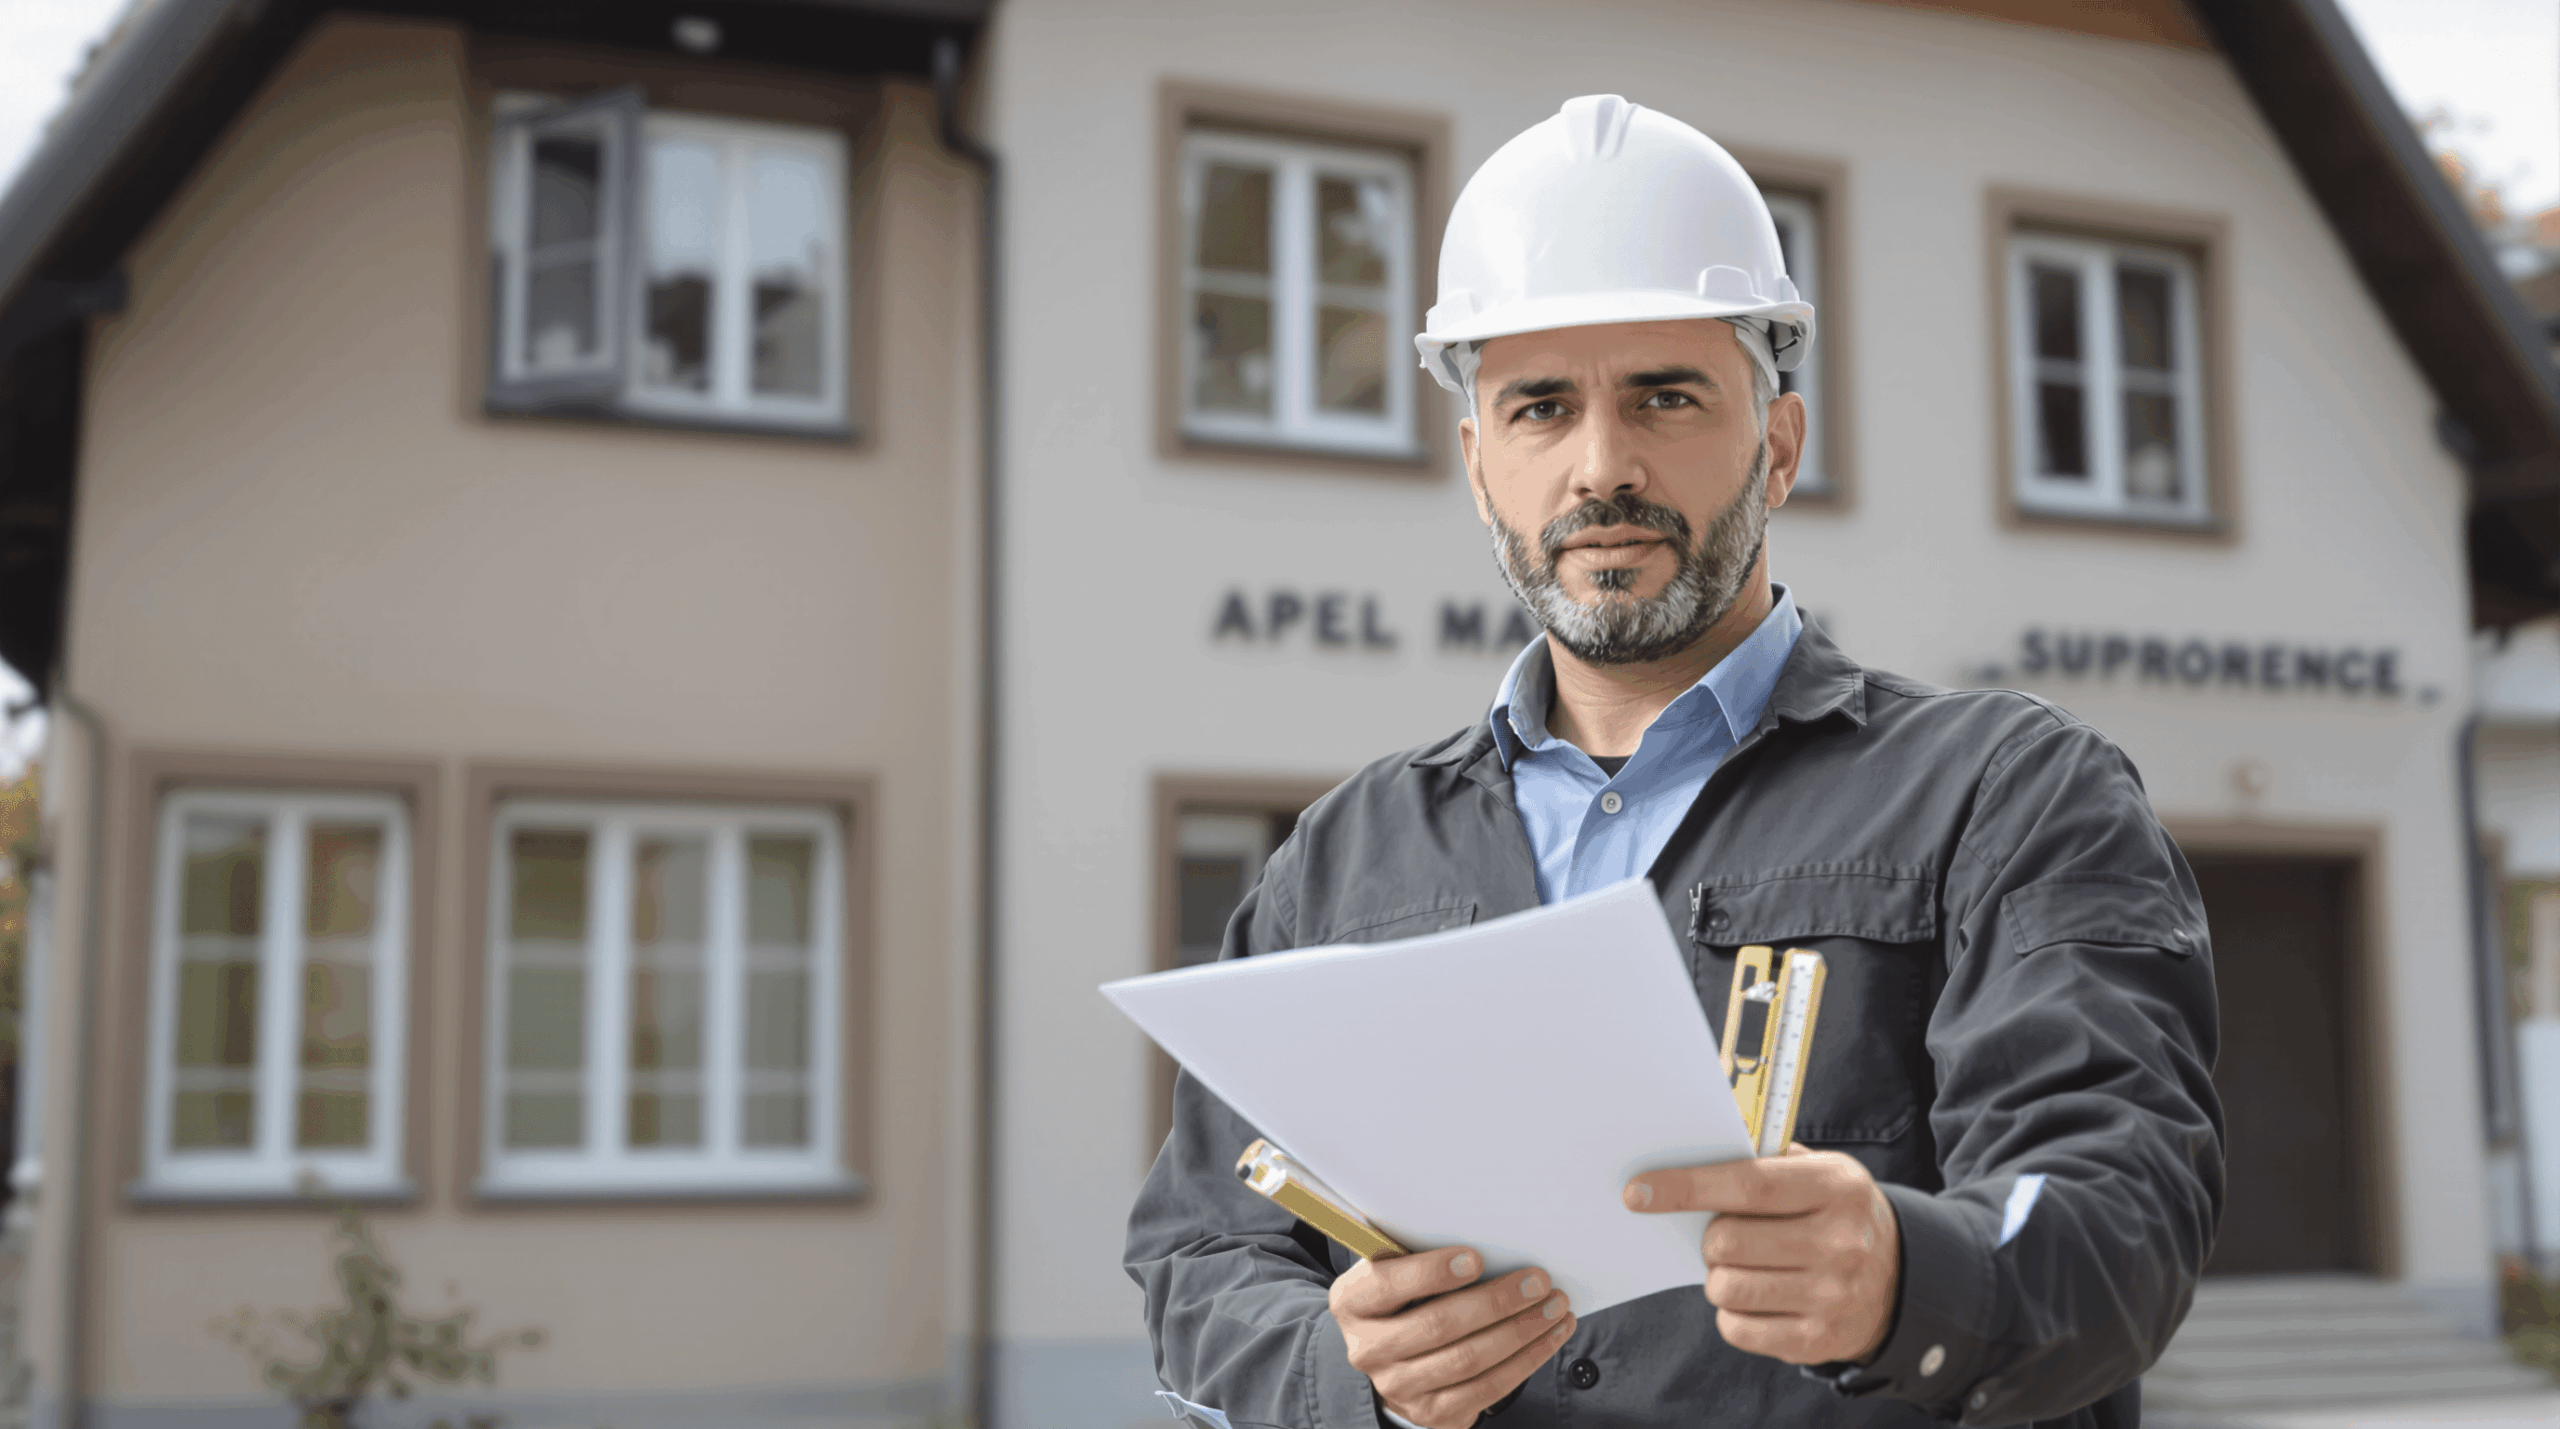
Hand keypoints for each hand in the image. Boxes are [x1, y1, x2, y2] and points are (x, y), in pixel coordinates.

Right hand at [1330, 1248, 1575, 1428]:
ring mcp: (1398, 1387)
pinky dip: (1525, 1361)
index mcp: (1352, 1302)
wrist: (1392, 1355)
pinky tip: (1549, 1337)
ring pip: (1468, 1360)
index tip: (1477, 1258)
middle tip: (1537, 1282)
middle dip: (1495, 1303)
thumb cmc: (1404, 1295)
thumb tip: (1487, 1233)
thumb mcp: (1395, 1267)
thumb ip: (1420, 1251)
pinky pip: (1487, 1389)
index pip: (1387, 1285)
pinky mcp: (1432, 1413)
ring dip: (1521, 1332)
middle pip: (1437, 1325)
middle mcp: (1367, 1349)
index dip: (1432, 1273)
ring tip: (1554, 1307)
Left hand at [1624, 1145, 1898, 1364]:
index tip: (1638, 1192)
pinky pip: (1737, 1329)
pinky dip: (1732, 1313)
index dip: (1686, 1187)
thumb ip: (1764, 1160)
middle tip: (1722, 1236)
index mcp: (1836, 1187)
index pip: (1748, 1184)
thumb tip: (1688, 1153)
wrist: (1900, 1280)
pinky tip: (1756, 1297)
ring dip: (1719, 1276)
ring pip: (1726, 1287)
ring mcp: (1832, 1296)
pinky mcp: (1817, 1340)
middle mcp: (1840, 1242)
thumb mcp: (1820, 1172)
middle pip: (1728, 1241)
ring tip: (1742, 1267)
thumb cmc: (1836, 1214)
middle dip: (1709, 1238)